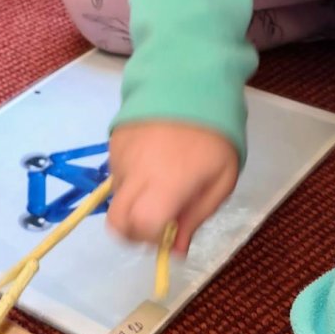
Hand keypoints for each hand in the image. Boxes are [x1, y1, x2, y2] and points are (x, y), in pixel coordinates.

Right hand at [108, 121, 238, 254]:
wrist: (189, 82)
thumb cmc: (213, 135)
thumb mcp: (221, 180)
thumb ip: (196, 217)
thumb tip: (176, 251)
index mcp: (165, 185)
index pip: (140, 228)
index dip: (151, 239)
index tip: (169, 230)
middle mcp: (135, 173)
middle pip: (115, 222)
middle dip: (134, 231)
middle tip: (157, 219)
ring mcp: (120, 156)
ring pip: (117, 196)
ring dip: (134, 200)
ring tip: (161, 178)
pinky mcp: (113, 140)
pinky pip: (116, 172)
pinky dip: (130, 177)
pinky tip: (152, 158)